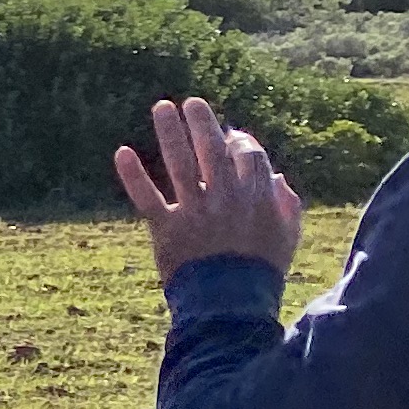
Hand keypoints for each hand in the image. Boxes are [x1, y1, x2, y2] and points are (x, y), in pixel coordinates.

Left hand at [113, 97, 300, 284]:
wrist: (229, 306)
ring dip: (170, 132)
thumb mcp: (287, 237)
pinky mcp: (167, 228)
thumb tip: (276, 176)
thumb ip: (286, 204)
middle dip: (202, 122)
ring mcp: (194, 211)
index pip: (247, 155)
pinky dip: (133, 175)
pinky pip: (147, 197)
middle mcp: (224, 198)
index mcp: (255, 198)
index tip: (231, 137)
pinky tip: (121, 152)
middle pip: (212, 149)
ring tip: (162, 107)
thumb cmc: (261, 272)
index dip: (239, 142)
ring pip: (180, 163)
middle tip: (191, 102)